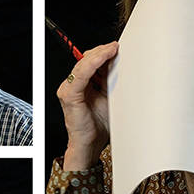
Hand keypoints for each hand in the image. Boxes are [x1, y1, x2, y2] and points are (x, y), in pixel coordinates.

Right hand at [57, 40, 118, 170]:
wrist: (90, 146)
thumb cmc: (100, 126)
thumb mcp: (110, 99)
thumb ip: (112, 83)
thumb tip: (124, 66)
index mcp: (81, 86)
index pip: (89, 62)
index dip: (103, 53)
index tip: (118, 47)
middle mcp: (72, 86)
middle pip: (85, 60)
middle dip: (102, 52)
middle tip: (118, 47)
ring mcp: (68, 90)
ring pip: (83, 64)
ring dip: (100, 55)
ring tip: (114, 50)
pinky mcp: (70, 95)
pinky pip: (81, 74)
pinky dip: (93, 63)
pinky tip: (105, 57)